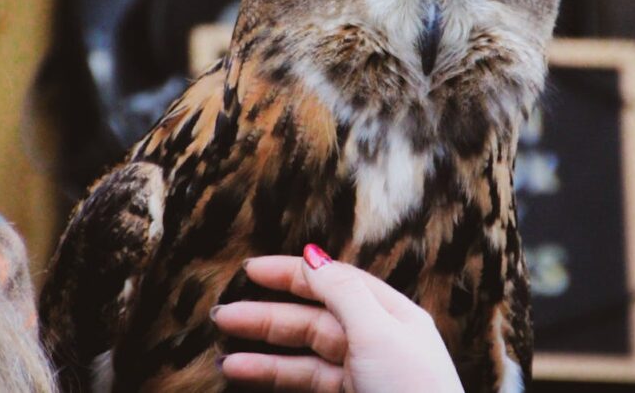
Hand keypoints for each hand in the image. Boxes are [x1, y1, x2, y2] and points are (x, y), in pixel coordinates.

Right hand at [211, 244, 463, 392]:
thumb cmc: (413, 390)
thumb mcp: (378, 332)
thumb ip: (342, 292)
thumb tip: (313, 254)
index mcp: (391, 314)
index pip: (335, 281)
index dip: (293, 273)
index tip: (251, 270)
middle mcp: (376, 339)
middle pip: (314, 317)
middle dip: (268, 315)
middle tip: (222, 314)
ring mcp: (362, 372)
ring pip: (303, 353)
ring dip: (263, 350)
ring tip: (222, 352)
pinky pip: (304, 379)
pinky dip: (273, 375)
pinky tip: (243, 372)